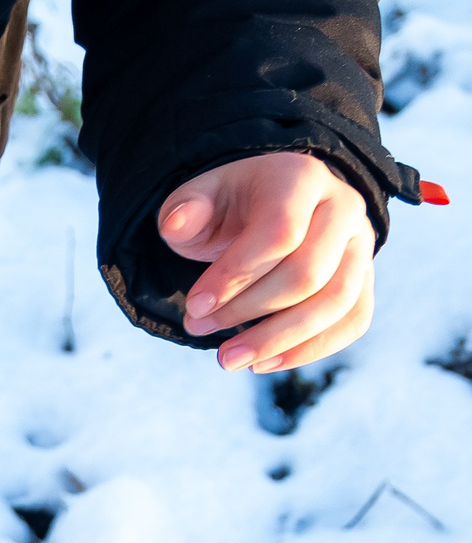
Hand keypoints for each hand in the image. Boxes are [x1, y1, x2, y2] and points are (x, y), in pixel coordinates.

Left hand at [160, 152, 374, 373]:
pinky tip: (265, 363)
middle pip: (308, 274)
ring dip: (279, 340)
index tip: (195, 306)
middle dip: (248, 311)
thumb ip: (185, 212)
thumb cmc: (231, 205)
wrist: (272, 203)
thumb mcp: (200, 198)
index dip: (235, 276)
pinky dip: (311, 349)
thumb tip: (177, 225)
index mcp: (301, 179)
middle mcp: (343, 207)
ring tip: (229, 359)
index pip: (279, 233)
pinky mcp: (365, 277)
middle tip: (199, 329)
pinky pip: (353, 320)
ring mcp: (361, 244)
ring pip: (335, 302)